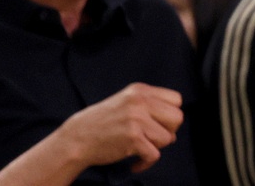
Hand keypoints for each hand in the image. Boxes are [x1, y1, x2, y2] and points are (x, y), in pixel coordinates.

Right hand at [60, 83, 183, 171]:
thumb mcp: (126, 101)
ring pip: (168, 138)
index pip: (177, 100)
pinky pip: (154, 155)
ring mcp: (137, 120)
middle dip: (168, 131)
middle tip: (152, 138)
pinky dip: (146, 163)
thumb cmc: (103, 122)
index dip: (170, 115)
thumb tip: (175, 125)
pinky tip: (136, 163)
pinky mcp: (133, 139)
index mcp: (141, 90)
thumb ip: (150, 105)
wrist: (76, 138)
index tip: (159, 124)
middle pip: (177, 118)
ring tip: (141, 149)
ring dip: (156, 147)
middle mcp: (141, 102)